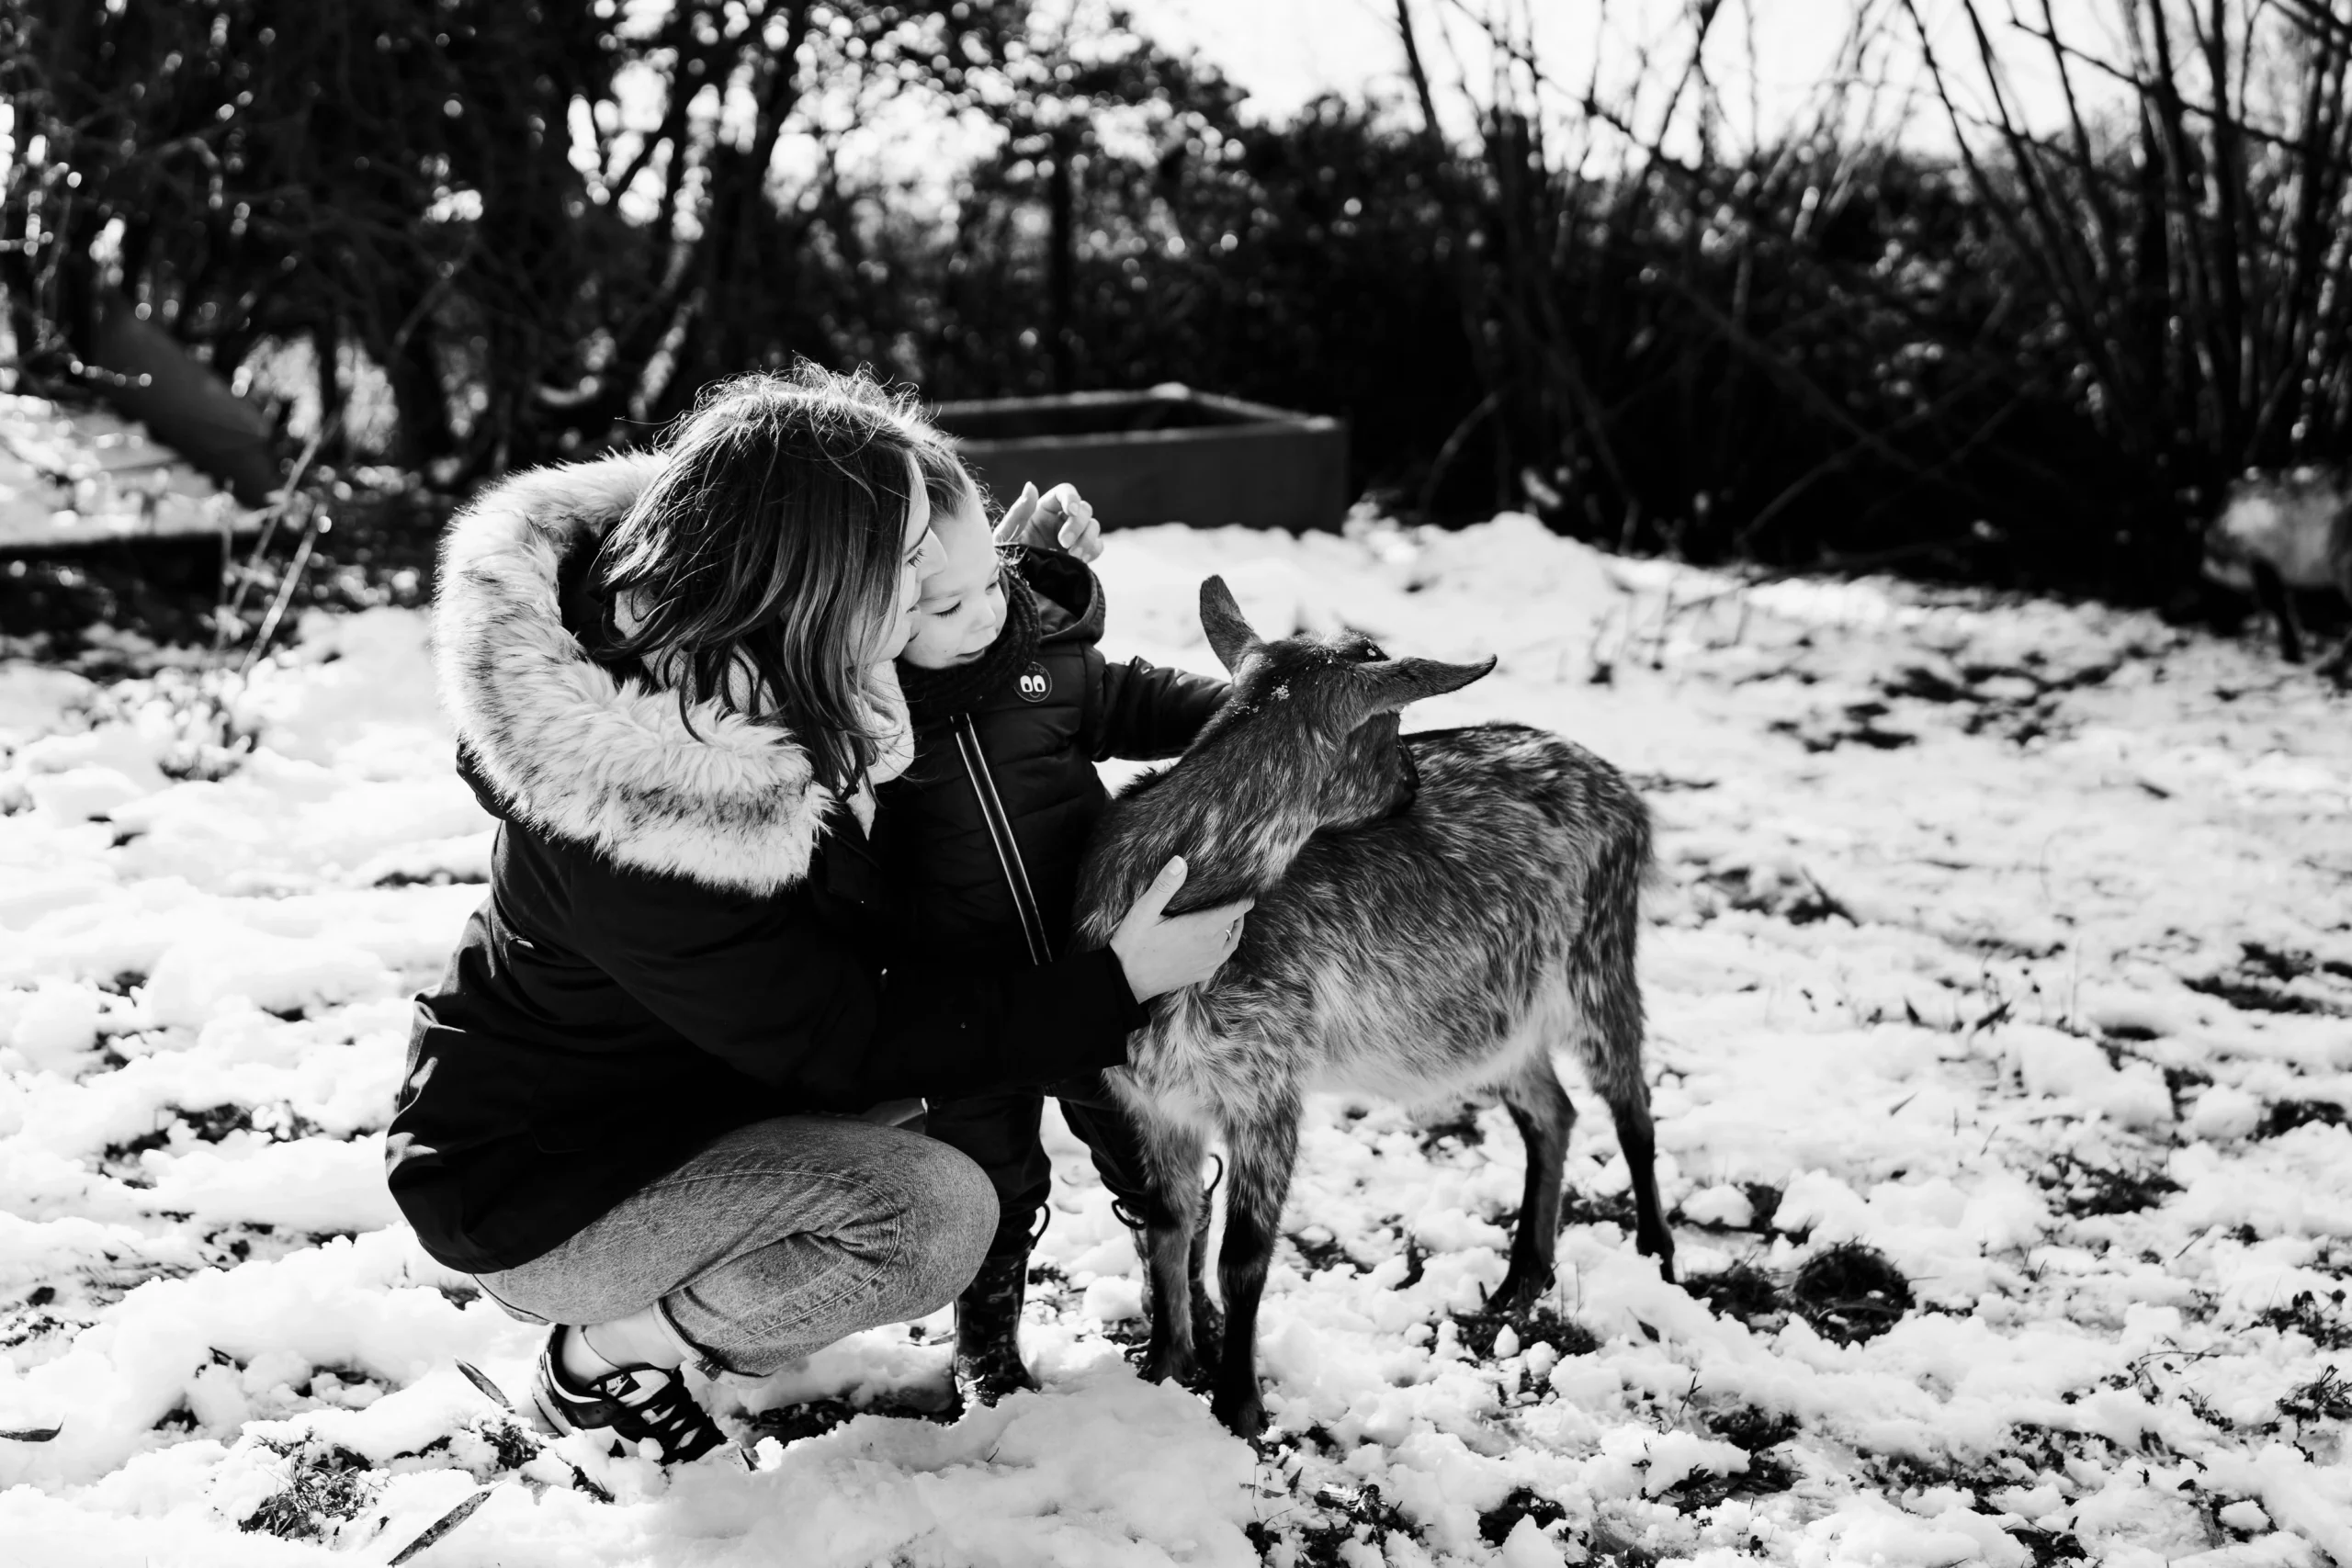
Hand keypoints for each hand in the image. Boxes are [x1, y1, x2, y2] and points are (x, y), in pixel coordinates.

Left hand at [996, 481, 1103, 561]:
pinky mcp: (1081, 554)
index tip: (1070, 511)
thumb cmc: (1006, 560)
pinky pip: (1097, 546)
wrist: (1018, 588)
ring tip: (1074, 556)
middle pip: (1083, 509)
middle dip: (1077, 525)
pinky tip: (1081, 560)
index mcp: (1043, 510)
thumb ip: (1019, 512)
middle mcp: (1061, 520)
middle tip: (1065, 543)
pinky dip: (1093, 550)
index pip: (1065, 492)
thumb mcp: (1006, 536)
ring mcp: (1074, 537)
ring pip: (1093, 526)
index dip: (1071, 498)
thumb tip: (1031, 486)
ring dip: (1087, 539)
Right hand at [1108, 856, 1251, 1001]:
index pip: (1238, 908)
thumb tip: (1181, 861)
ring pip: (1232, 937)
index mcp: (1202, 928)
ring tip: (1226, 909)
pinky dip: (1226, 940)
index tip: (1242, 882)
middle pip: (1235, 920)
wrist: (1126, 982)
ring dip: (1231, 922)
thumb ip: (1165, 886)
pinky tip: (1217, 935)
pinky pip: (1224, 953)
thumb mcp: (1144, 911)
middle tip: (1228, 890)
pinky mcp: (1204, 973)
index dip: (1243, 893)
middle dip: (1233, 905)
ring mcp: (1210, 962)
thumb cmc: (1133, 945)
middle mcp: (1212, 946)